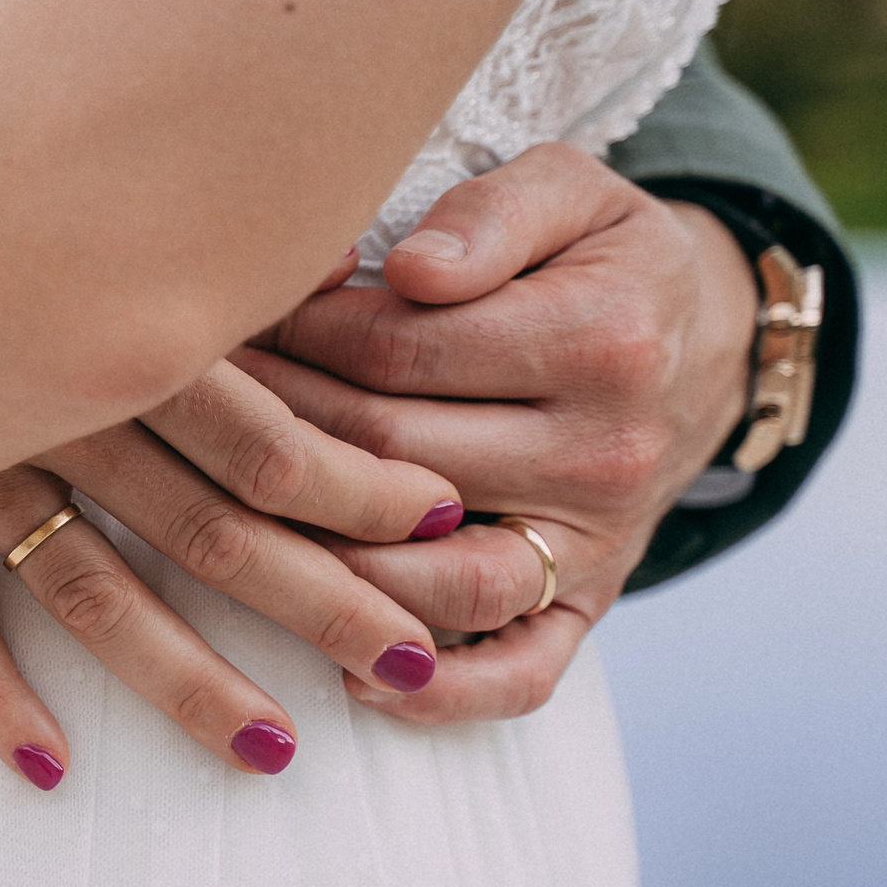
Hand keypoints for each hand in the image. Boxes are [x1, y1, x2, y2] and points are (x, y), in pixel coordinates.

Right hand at [0, 253, 464, 788]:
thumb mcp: (97, 182)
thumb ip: (212, 238)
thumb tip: (346, 259)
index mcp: (117, 318)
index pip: (265, 430)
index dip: (361, 485)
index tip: (444, 524)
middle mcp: (51, 396)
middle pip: (208, 524)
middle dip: (319, 600)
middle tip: (408, 667)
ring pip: (93, 588)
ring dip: (188, 677)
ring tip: (276, 753)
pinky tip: (49, 766)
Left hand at [243, 142, 756, 721]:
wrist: (691, 344)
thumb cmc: (589, 258)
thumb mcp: (564, 194)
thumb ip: (489, 215)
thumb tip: (409, 269)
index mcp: (600, 336)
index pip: (396, 350)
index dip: (293, 337)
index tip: (229, 325)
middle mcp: (606, 452)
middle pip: (394, 459)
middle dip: (278, 437)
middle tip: (194, 415)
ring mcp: (597, 542)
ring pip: (439, 578)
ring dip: (327, 562)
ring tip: (234, 525)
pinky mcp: (588, 606)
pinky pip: (520, 673)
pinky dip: (438, 692)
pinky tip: (353, 676)